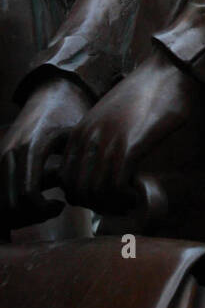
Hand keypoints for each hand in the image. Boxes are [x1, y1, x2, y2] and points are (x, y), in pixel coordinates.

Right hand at [0, 77, 92, 225]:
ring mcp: (1, 156)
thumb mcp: (78, 135)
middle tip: (55, 208)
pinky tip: (38, 194)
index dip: (44, 210)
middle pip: (12, 205)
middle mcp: (10, 152)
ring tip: (48, 204)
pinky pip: (0, 193)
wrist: (51, 92)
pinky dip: (15, 202)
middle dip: (33, 215)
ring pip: (3, 203)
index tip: (62, 204)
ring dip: (23, 210)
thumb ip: (81, 163)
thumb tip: (92, 194)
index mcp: (31, 148)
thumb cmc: (69, 114)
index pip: (28, 195)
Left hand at [60, 48, 197, 212]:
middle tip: (118, 204)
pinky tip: (137, 193)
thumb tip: (103, 167)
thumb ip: (101, 139)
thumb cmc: (146, 94)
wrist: (167, 72)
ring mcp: (108, 142)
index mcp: (80, 132)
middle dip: (97, 206)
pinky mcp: (130, 145)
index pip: (66, 180)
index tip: (106, 197)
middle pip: (77, 191)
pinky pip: (115, 186)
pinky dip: (125, 198)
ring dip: (112, 205)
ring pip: (95, 192)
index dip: (84, 197)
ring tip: (129, 201)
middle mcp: (88, 138)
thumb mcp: (110, 117)